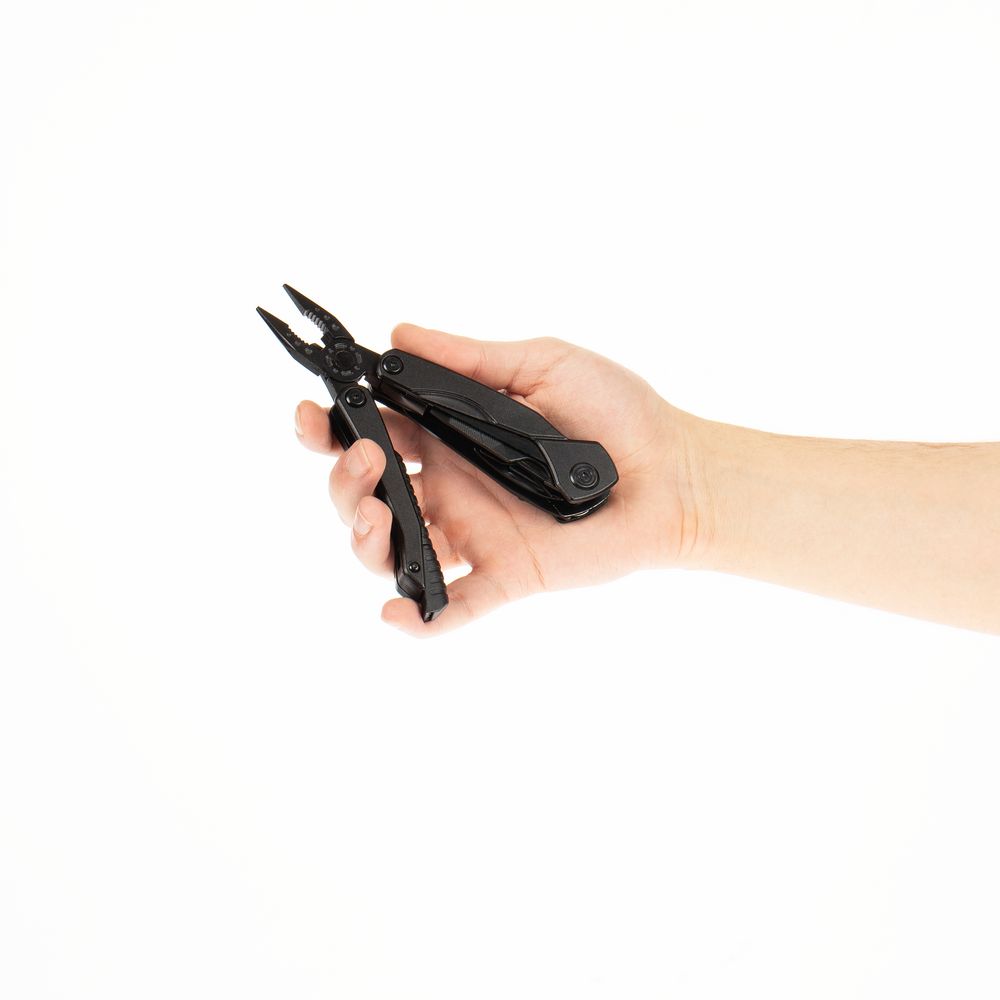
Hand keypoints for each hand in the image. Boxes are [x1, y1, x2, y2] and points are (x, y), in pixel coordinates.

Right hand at [295, 324, 704, 635]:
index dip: (330, 428)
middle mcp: (449, 487)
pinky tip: (395, 613)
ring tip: (378, 515)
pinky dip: (419, 620)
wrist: (672, 470)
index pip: (371, 432)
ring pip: (393, 552)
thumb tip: (400, 332)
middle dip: (345, 481)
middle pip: (367, 496)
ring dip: (366, 539)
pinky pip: (453, 607)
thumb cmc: (615, 412)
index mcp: (447, 435)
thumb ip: (470, 359)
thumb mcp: (541, 365)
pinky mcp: (506, 574)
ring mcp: (474, 534)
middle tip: (368, 458)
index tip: (312, 415)